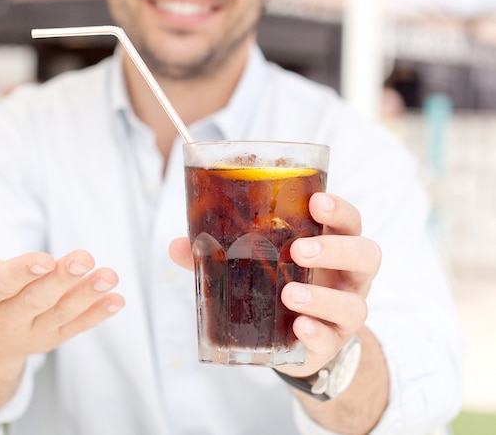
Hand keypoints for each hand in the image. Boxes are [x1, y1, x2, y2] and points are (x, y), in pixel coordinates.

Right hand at [0, 213, 124, 362]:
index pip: (2, 284)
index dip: (23, 272)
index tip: (45, 259)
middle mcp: (6, 319)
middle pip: (37, 299)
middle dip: (62, 279)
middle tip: (84, 258)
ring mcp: (32, 331)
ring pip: (62, 314)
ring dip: (88, 295)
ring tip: (109, 276)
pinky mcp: (53, 337)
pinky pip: (77, 326)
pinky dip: (98, 314)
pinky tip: (117, 299)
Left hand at [169, 192, 380, 377]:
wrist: (297, 337)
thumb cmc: (280, 283)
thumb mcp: (256, 264)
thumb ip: (220, 254)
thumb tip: (178, 245)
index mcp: (331, 244)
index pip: (349, 220)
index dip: (339, 209)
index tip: (316, 200)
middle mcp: (347, 276)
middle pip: (366, 255)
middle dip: (336, 249)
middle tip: (300, 249)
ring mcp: (344, 311)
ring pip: (355, 303)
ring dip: (323, 297)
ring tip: (289, 293)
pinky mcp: (332, 343)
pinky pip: (333, 340)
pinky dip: (317, 333)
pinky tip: (298, 327)